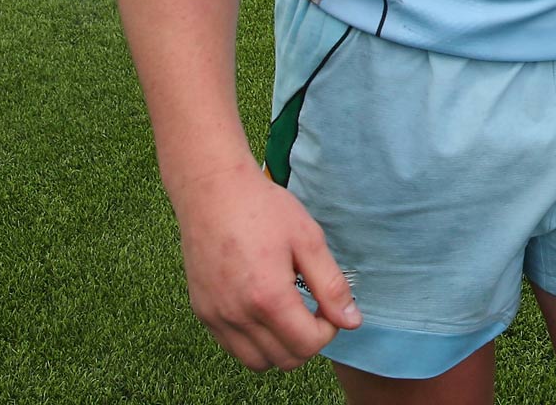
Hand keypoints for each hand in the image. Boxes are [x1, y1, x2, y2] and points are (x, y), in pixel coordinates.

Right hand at [169, 161, 359, 371]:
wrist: (214, 193)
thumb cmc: (264, 210)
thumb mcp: (309, 240)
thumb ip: (331, 285)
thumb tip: (352, 322)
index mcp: (267, 297)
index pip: (307, 345)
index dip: (329, 331)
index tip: (330, 306)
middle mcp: (236, 315)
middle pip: (284, 360)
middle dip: (307, 341)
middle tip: (313, 309)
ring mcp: (216, 317)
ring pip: (257, 362)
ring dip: (281, 346)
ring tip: (290, 311)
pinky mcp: (203, 312)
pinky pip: (233, 348)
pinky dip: (255, 341)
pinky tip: (266, 310)